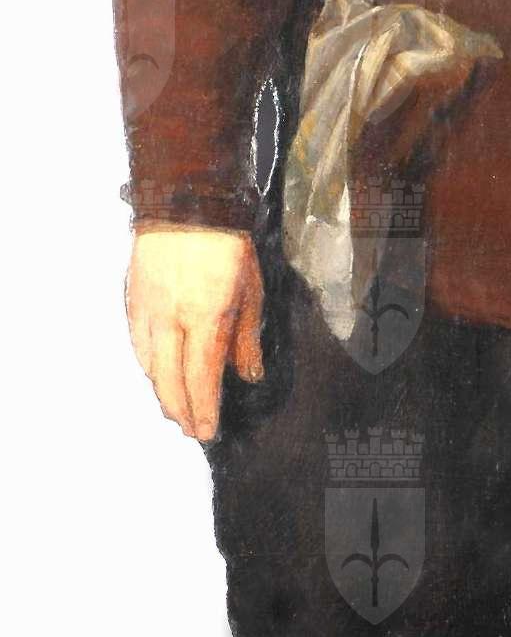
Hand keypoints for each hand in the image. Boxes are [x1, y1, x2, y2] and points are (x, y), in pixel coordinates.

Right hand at [125, 227, 264, 441]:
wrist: (186, 204)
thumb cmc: (227, 245)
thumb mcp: (251, 290)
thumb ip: (246, 338)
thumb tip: (248, 375)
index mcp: (206, 319)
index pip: (201, 380)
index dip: (203, 411)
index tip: (207, 432)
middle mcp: (171, 321)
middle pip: (169, 382)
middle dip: (180, 411)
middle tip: (191, 430)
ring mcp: (147, 311)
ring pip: (149, 367)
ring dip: (162, 392)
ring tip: (176, 409)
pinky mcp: (133, 300)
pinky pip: (137, 345)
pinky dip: (148, 366)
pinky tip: (157, 374)